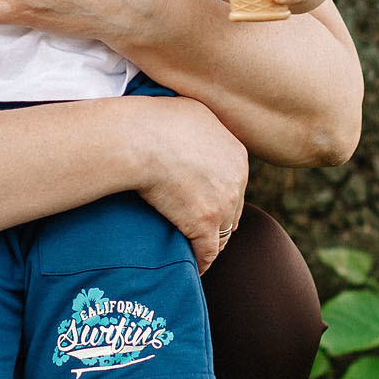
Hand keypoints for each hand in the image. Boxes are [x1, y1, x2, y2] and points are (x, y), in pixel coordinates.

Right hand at [134, 95, 249, 269]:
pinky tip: (193, 267)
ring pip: (222, 233)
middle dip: (218, 220)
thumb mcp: (192, 111)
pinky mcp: (204, 223)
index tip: (203, 202)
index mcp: (237, 154)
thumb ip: (204, 127)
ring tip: (194, 250)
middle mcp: (237, 179)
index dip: (219, 194)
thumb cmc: (156, 119)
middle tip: (199, 229)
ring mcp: (223, 203)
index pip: (234, 182)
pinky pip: (207, 251)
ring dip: (210, 243)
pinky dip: (201, 261)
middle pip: (232, 209)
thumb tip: (194, 128)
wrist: (140, 137)